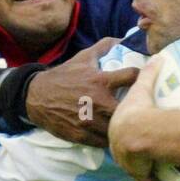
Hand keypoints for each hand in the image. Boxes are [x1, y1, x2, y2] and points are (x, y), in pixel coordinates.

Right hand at [24, 37, 139, 146]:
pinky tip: (111, 132)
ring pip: (117, 128)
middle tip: (138, 107)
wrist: (36, 97)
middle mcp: (98, 102)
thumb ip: (104, 47)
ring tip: (126, 122)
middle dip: (135, 107)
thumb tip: (123, 39)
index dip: (142, 76)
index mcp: (101, 81)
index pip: (133, 76)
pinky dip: (109, 137)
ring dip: (123, 124)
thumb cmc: (63, 76)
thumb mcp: (83, 57)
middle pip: (130, 109)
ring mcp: (90, 121)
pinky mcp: (81, 135)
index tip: (143, 79)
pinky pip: (104, 141)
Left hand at [108, 55, 171, 180]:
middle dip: (130, 151)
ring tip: (156, 172)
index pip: (120, 127)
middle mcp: (120, 145)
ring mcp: (128, 160)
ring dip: (145, 170)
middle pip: (125, 148)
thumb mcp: (142, 88)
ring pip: (136, 166)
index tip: (133, 128)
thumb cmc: (138, 109)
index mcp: (117, 125)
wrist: (137, 131)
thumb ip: (148, 72)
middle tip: (145, 151)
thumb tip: (156, 56)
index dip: (126, 128)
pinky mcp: (138, 171)